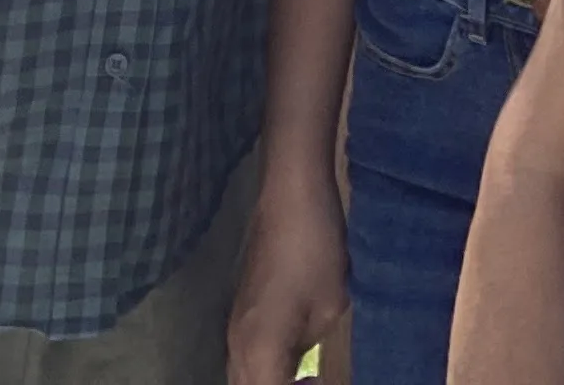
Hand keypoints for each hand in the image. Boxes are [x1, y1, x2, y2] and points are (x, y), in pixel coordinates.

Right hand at [227, 160, 351, 384]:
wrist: (291, 198)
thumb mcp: (329, 308)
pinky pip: (245, 355)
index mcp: (259, 351)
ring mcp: (235, 326)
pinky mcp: (241, 309)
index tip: (321, 380)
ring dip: (270, 380)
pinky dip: (265, 366)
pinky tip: (294, 358)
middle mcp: (237, 345)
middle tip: (313, 381)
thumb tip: (302, 363)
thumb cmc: (316, 252)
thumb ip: (310, 347)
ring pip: (243, 374)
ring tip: (305, 376)